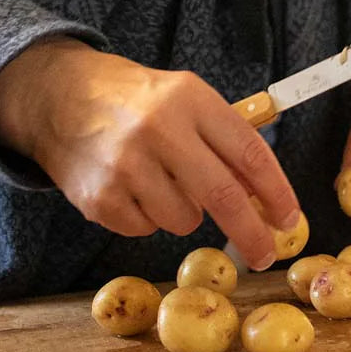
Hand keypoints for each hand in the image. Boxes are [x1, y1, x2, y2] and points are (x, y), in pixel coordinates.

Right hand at [0, 37, 299, 269]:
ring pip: (184, 219)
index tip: (290, 219)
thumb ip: (226, 140)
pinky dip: (148, 217)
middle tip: (266, 255)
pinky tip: (132, 188)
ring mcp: (125, 165)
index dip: (277, 192)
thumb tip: (265, 196)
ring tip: (164, 182)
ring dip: (187, 213)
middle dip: (252, 233)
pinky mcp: (98, 197)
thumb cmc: (140, 102)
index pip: (249, 154)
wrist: (60, 97)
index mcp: (191, 100)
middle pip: (223, 196)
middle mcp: (159, 130)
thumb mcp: (189, 99)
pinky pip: (145, 229)